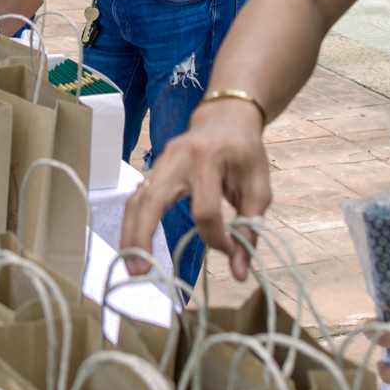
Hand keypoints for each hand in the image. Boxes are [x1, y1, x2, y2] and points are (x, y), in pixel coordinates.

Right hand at [119, 95, 271, 281]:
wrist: (227, 117)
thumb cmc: (245, 153)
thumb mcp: (258, 188)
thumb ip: (250, 228)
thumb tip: (240, 272)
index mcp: (208, 159)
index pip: (206, 211)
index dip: (217, 239)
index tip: (231, 251)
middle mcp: (177, 158)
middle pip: (153, 200)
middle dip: (143, 237)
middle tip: (141, 272)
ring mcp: (160, 161)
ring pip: (137, 200)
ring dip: (130, 234)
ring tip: (132, 267)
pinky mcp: (154, 168)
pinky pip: (138, 198)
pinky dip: (133, 223)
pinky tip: (133, 246)